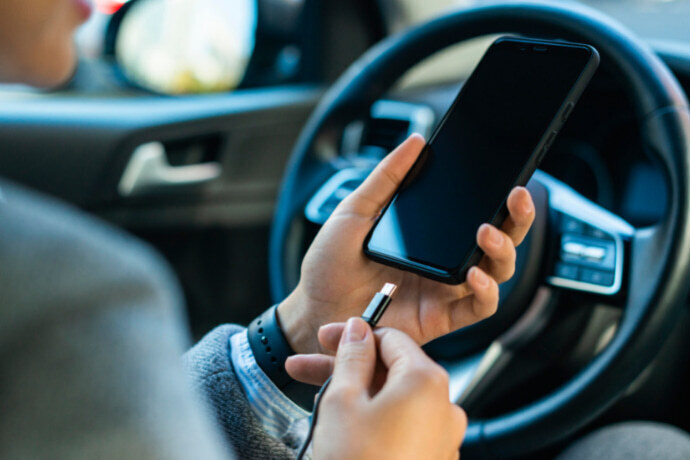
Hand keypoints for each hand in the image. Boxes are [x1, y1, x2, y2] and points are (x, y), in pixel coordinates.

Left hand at [278, 134, 534, 353]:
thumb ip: (386, 178)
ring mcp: (445, 290)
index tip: (509, 176)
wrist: (313, 310)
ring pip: (497, 272)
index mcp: (429, 236)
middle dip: (517, 219)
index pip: (476, 213)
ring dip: (502, 251)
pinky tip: (473, 274)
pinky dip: (486, 291)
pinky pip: (479, 307)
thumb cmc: (329, 265)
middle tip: (516, 197)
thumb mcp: (354, 212)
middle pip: (498, 241)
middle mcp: (444, 262)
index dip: (500, 198)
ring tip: (487, 232)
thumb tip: (416, 142)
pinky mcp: (442, 318)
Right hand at [310, 318, 465, 459]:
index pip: (390, 339)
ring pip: (395, 400)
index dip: (354, 335)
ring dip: (357, 394)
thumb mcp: (343, 401)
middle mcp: (444, 407)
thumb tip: (358, 331)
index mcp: (427, 382)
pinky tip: (345, 427)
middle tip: (309, 367)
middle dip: (348, 367)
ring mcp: (442, 437)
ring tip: (319, 402)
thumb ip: (352, 357)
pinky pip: (404, 426)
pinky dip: (376, 419)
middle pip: (392, 370)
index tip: (326, 339)